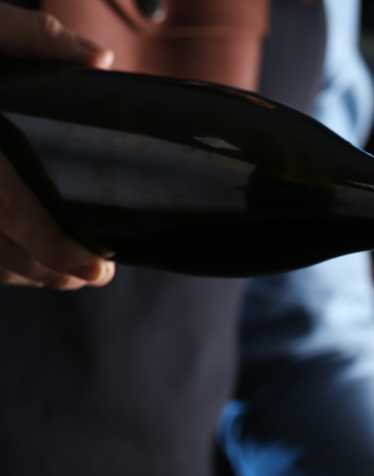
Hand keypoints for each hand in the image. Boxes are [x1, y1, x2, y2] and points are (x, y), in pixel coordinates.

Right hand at [0, 3, 114, 288]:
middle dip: (53, 271)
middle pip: (2, 252)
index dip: (58, 251)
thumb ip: (30, 38)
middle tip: (95, 272)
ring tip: (67, 273)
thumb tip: (99, 59)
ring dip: (25, 274)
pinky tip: (19, 261)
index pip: (14, 215)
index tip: (97, 267)